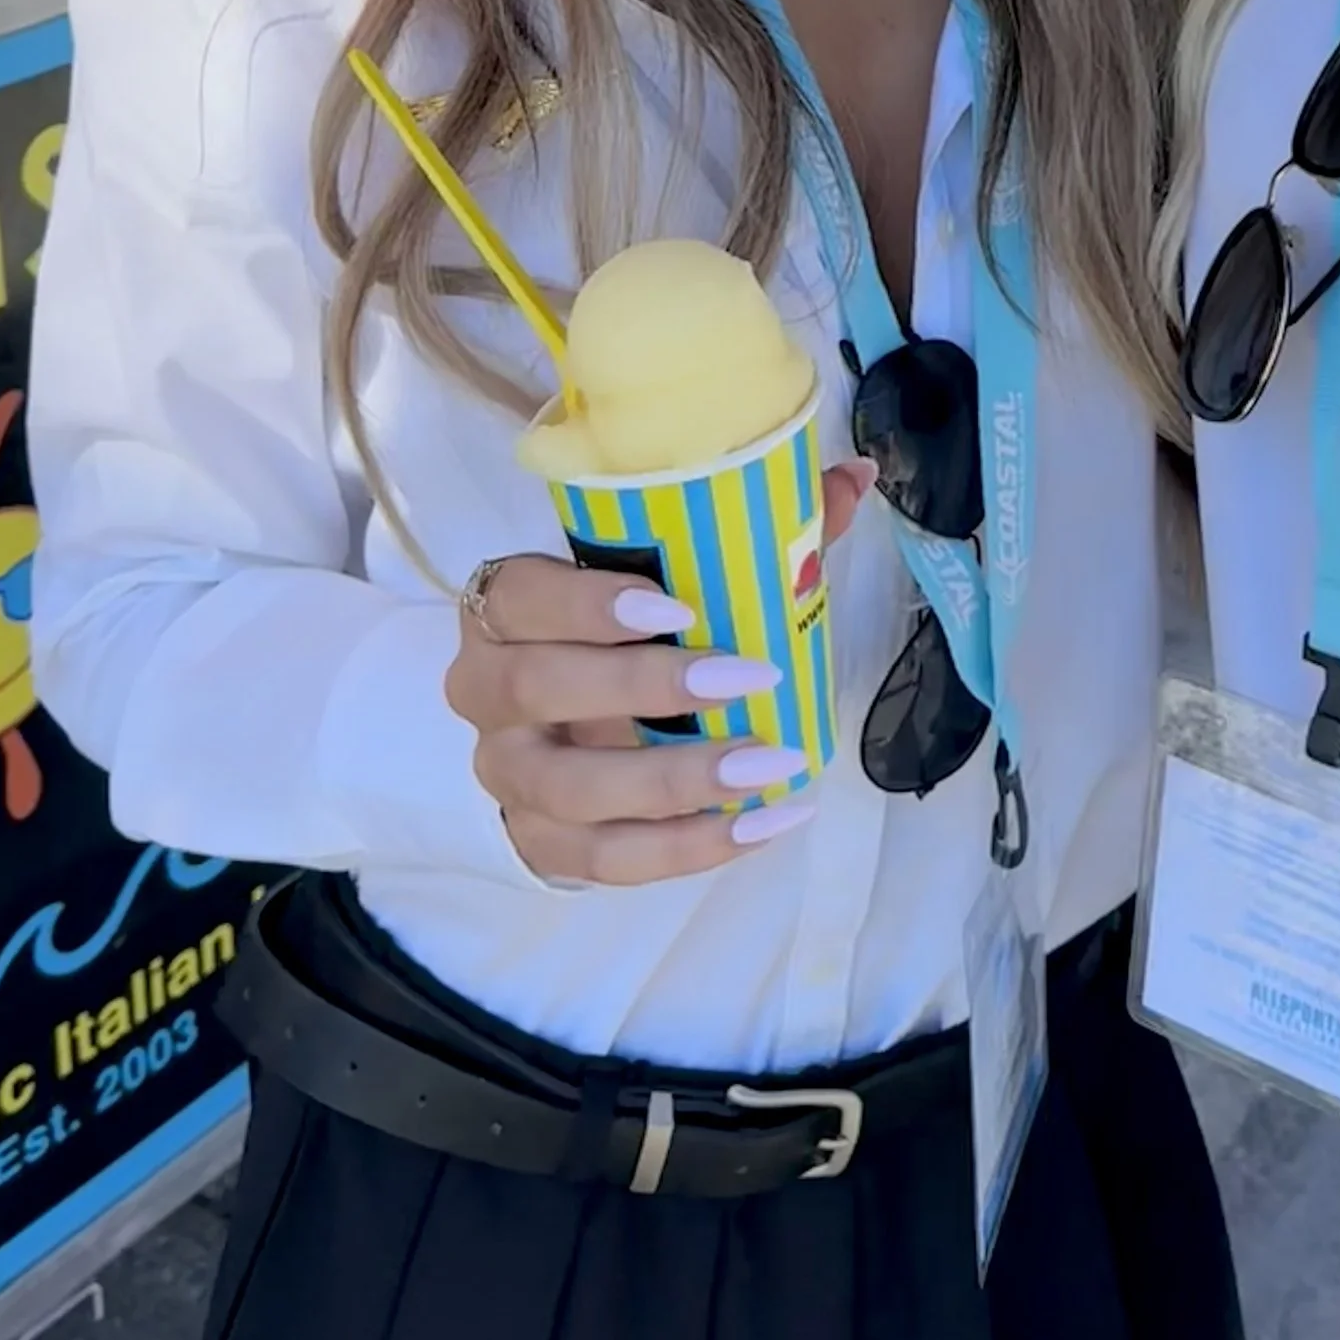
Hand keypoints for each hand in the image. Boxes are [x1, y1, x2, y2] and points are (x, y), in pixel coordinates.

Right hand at [446, 462, 869, 883]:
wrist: (561, 718)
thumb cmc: (624, 625)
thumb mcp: (667, 570)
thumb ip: (755, 527)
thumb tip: (855, 478)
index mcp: (503, 607)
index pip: (520, 597)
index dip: (589, 604)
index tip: (681, 608)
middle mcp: (485, 692)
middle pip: (540, 689)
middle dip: (649, 689)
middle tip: (754, 680)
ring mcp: (506, 775)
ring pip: (573, 790)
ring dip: (678, 783)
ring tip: (772, 767)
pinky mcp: (536, 842)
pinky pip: (604, 860)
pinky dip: (687, 850)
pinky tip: (762, 826)